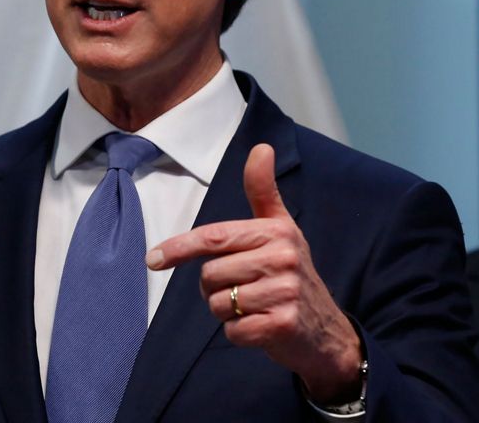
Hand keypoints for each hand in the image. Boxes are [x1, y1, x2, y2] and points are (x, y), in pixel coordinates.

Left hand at [145, 144, 362, 403]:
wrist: (325, 329)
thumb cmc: (290, 273)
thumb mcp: (280, 228)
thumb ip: (263, 191)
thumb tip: (261, 147)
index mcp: (277, 231)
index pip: (214, 237)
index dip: (179, 248)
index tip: (153, 259)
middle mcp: (284, 257)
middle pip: (210, 275)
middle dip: (215, 288)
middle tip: (242, 288)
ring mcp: (285, 292)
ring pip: (218, 304)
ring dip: (227, 311)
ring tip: (254, 306)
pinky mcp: (282, 324)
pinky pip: (233, 331)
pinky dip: (238, 333)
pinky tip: (260, 325)